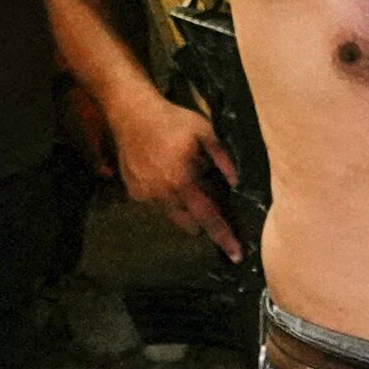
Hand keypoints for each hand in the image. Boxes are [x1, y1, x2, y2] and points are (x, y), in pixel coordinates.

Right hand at [109, 92, 244, 262]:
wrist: (131, 113)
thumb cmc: (172, 120)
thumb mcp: (205, 132)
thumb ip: (223, 158)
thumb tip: (236, 182)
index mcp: (182, 182)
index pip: (208, 217)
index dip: (223, 236)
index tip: (237, 256)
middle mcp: (162, 194)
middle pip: (190, 223)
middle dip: (203, 221)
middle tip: (212, 203)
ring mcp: (145, 195)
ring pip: (173, 216)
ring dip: (185, 209)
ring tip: (187, 184)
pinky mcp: (133, 192)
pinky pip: (157, 206)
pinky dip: (168, 199)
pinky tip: (169, 178)